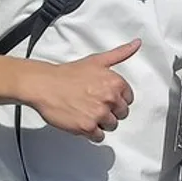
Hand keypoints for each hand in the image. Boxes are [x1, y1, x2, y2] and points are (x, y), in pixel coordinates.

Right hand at [25, 39, 139, 142]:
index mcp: (115, 83)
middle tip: (96, 105)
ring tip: (89, 113)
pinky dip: (92, 133)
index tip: (108, 98)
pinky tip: (84, 123)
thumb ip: (120, 54)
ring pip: (112, 125)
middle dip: (111, 111)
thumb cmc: (68, 74)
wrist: (45, 85)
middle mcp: (110, 98)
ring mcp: (99, 114)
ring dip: (102, 122)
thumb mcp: (98, 60)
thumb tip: (136, 44)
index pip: (129, 99)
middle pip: (122, 113)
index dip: (118, 99)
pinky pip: (99, 136)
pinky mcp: (87, 127)